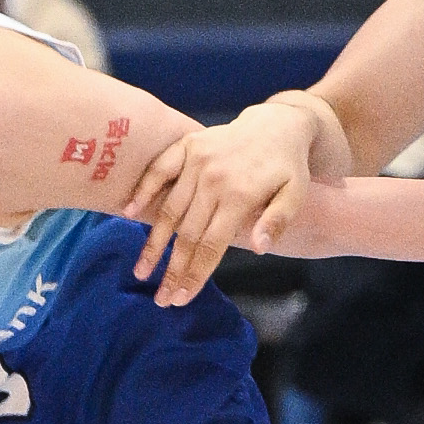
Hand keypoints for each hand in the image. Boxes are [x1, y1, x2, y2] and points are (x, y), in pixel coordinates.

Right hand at [120, 99, 319, 304]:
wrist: (277, 124)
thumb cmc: (287, 167)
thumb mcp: (295, 193)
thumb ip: (277, 221)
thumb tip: (258, 250)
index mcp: (240, 194)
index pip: (211, 244)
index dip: (195, 274)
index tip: (181, 299)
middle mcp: (214, 178)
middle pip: (187, 234)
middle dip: (172, 270)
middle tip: (160, 298)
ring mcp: (197, 159)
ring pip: (169, 209)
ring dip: (153, 244)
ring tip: (141, 271)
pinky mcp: (187, 145)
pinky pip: (159, 169)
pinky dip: (143, 191)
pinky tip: (128, 212)